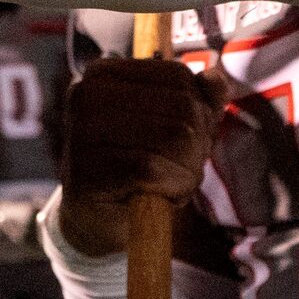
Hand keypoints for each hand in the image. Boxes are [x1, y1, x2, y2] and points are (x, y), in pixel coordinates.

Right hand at [55, 57, 231, 256]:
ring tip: (169, 183)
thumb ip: (198, 101)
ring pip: (173, 137)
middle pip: (181, 107)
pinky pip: (153, 169)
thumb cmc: (138, 170)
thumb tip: (216, 77)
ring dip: (187, 171)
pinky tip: (159, 196)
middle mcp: (86, 94)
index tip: (189, 141)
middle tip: (180, 169)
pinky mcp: (86, 168)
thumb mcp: (174, 130)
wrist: (98, 223)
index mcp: (104, 75)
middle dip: (196, 146)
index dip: (199, 112)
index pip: (177, 77)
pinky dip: (172, 187)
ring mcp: (82, 130)